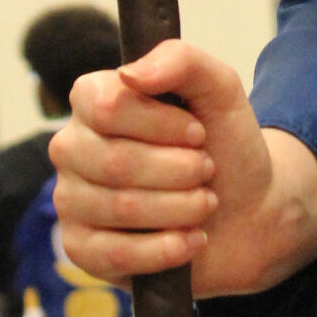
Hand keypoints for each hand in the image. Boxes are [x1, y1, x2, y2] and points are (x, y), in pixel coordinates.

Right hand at [52, 40, 316, 299]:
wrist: (246, 210)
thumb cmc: (224, 144)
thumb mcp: (219, 89)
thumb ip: (181, 61)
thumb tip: (130, 74)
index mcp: (94, 99)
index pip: (107, 106)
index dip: (161, 124)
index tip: (198, 132)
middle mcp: (72, 146)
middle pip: (114, 162)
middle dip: (179, 170)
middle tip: (207, 170)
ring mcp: (70, 199)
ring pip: (119, 208)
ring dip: (180, 208)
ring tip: (205, 203)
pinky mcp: (80, 249)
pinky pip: (113, 255)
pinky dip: (165, 249)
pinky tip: (191, 240)